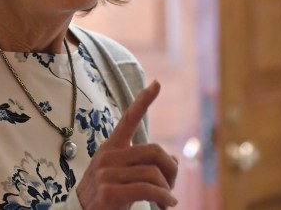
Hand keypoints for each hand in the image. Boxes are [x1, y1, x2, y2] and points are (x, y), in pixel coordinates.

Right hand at [76, 81, 178, 208]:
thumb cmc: (106, 199)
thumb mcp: (122, 176)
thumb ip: (143, 165)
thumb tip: (175, 160)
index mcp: (111, 148)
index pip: (128, 119)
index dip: (144, 101)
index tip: (157, 83)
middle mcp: (107, 156)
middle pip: (154, 151)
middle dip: (171, 170)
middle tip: (172, 186)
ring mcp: (106, 174)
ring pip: (153, 173)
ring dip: (167, 190)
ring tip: (167, 201)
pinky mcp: (109, 192)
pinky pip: (148, 190)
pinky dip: (163, 198)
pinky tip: (167, 205)